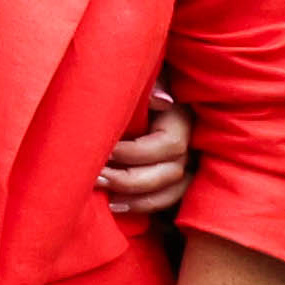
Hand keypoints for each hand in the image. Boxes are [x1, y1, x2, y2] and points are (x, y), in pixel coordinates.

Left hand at [98, 91, 194, 218]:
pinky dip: (143, 206)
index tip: (106, 150)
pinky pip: (167, 201)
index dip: (137, 152)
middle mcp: (187, 143)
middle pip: (171, 172)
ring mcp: (184, 163)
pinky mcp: (172, 178)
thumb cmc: (132, 83)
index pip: (170, 144)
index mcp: (180, 118)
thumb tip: (162, 99)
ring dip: (137, 198)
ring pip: (171, 191)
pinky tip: (116, 205)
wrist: (131, 92)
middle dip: (131, 179)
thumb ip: (151, 84)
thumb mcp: (144, 79)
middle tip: (97, 177)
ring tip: (106, 198)